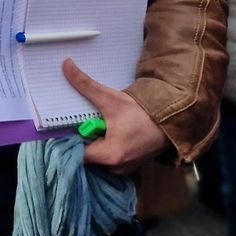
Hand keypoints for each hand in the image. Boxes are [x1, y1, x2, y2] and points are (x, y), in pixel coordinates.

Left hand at [63, 59, 169, 174]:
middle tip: (87, 124)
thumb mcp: (109, 98)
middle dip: (85, 141)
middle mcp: (117, 168)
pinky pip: (111, 162)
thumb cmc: (141, 112)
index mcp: (110, 156)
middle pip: (88, 157)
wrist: (169, 119)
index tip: (69, 126)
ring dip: (96, 145)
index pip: (77, 154)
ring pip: (99, 160)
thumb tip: (66, 65)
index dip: (71, 140)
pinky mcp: (131, 167)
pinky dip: (107, 150)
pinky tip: (108, 135)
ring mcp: (125, 170)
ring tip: (98, 128)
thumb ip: (85, 84)